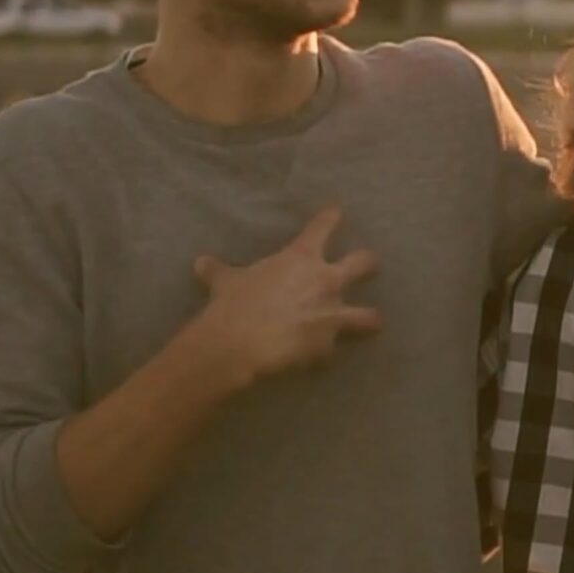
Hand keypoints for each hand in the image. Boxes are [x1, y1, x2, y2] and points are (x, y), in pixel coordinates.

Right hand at [188, 207, 382, 389]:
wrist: (240, 342)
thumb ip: (219, 271)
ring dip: (369, 320)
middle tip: (369, 266)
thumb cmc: (233, 303)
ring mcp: (332, 314)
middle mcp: (326, 281)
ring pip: (369, 316)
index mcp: (301, 258)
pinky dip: (325, 354)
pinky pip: (333, 352)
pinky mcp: (328, 346)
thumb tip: (201, 263)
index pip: (323, 226)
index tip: (336, 213)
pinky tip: (319, 359)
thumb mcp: (225, 282)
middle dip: (368, 265)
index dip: (331, 218)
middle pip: (364, 264)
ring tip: (372, 323)